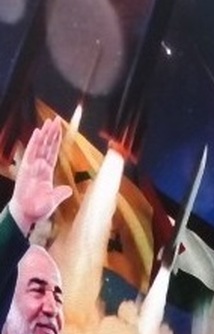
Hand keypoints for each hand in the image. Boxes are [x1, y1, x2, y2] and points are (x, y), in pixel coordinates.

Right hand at [10, 119, 71, 234]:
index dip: (56, 141)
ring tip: (49, 122)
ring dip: (45, 134)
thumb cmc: (38, 208)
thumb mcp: (53, 201)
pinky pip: (30, 152)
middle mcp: (39, 167)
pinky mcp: (25, 168)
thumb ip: (60, 194)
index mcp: (46, 172)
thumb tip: (68, 190)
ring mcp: (31, 167)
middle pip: (46, 146)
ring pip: (39, 147)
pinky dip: (34, 142)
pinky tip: (38, 132)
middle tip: (56, 119)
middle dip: (51, 133)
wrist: (25, 214)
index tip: (59, 130)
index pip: (52, 153)